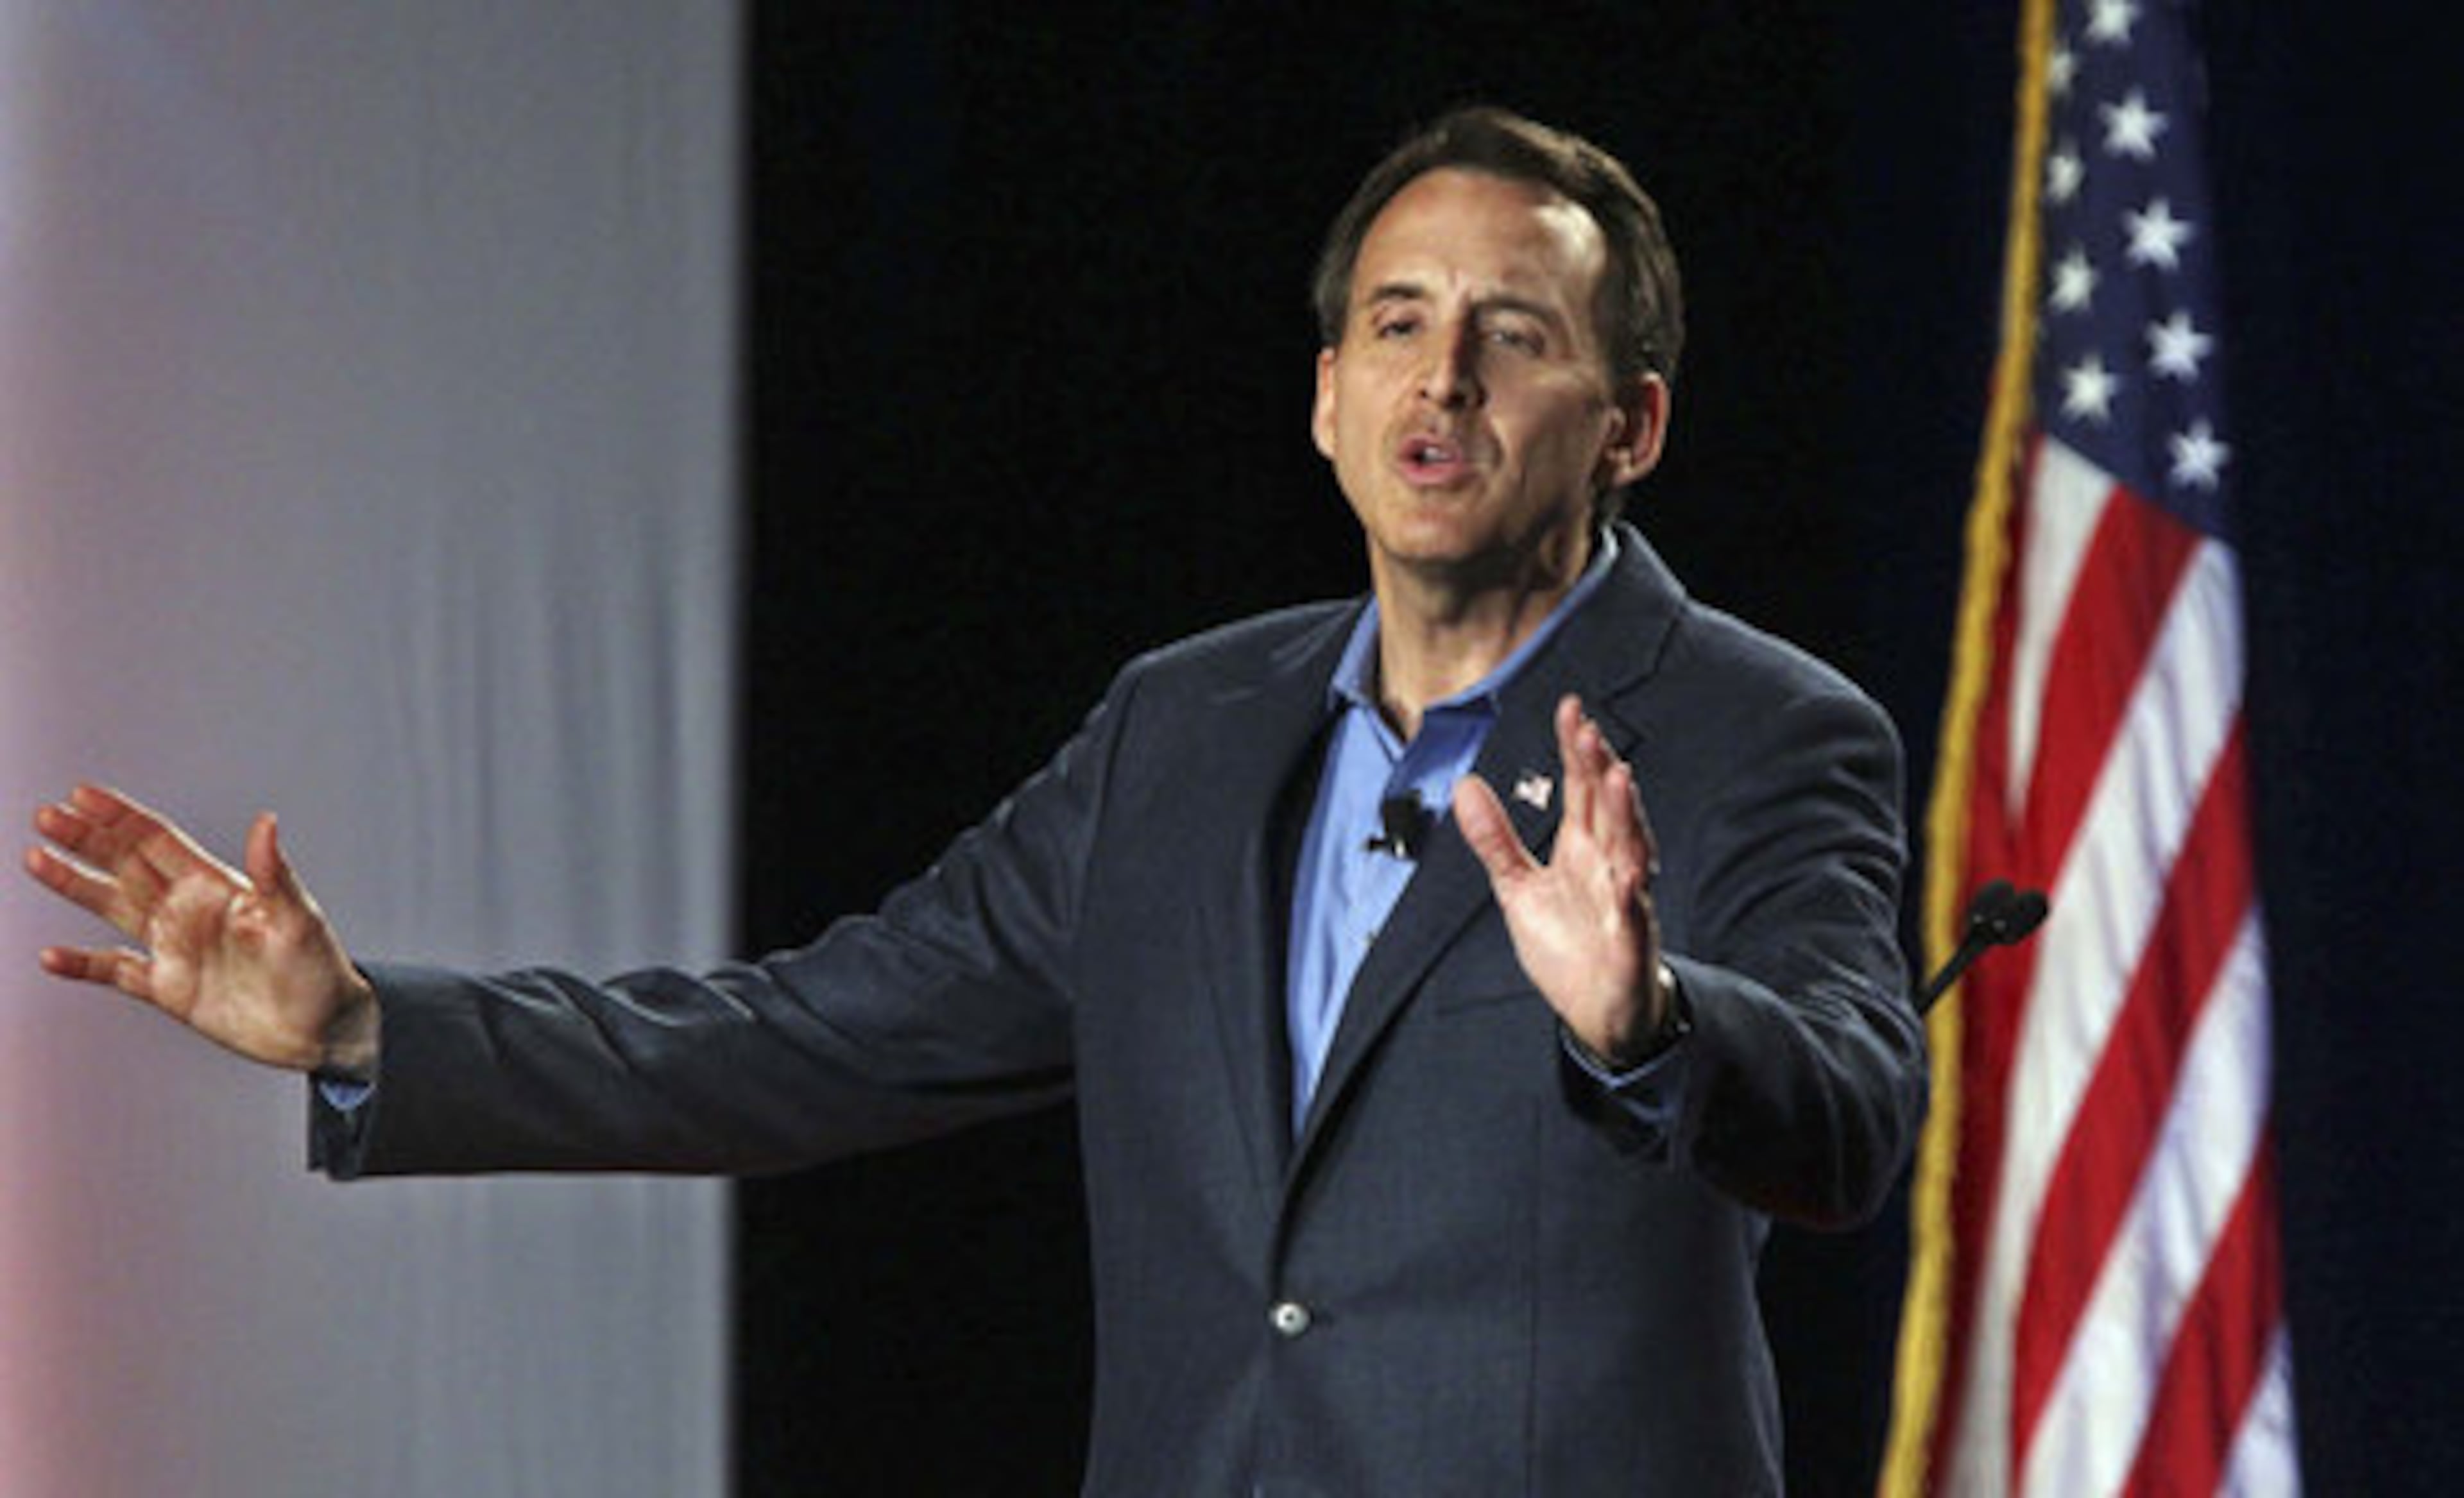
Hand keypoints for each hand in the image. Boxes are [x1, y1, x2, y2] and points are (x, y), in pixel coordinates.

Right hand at [24, 785, 376, 1075]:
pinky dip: (83, 965)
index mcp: (218, 886)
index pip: (159, 841)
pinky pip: (115, 971)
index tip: (81, 794)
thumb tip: (266, 822)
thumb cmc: (320, 969)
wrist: (323, 1028)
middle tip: (45, 817)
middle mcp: (190, 911)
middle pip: (127, 865)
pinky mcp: (170, 988)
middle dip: (87, 840)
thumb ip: (273, 873)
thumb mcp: (298, 918)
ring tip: (36, 859)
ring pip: (113, 907)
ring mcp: (176, 948)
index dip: (121, 817)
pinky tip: (51, 957)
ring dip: (75, 885)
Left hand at [1454, 695, 1670, 1066]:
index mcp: (1581, 848)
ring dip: (1626, 815)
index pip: (1581, 789)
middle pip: (1606, 808)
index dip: (1575, 751)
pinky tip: (1628, 871)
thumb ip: (1495, 839)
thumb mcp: (1518, 888)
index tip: (1570, 710)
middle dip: (1600, 769)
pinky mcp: (1632, 940)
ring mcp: (1624, 899)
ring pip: (1629, 849)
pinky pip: (1635, 912)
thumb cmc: (1568, 945)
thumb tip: (1466, 787)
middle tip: (1588, 730)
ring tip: (1618, 778)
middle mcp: (1607, 864)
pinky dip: (1632, 892)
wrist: (1599, 1009)